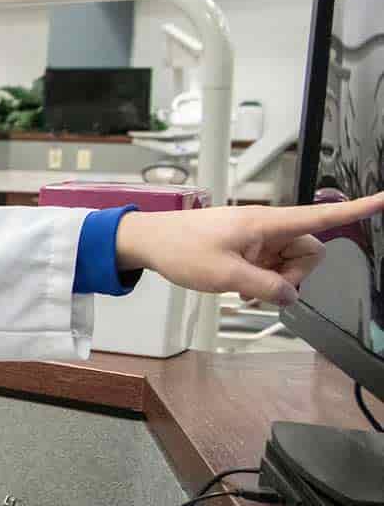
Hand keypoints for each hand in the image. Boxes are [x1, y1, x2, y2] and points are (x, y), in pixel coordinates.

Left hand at [115, 192, 383, 304]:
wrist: (149, 241)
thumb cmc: (181, 248)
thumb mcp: (225, 276)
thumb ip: (264, 287)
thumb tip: (290, 296)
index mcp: (267, 222)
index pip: (321, 216)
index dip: (356, 209)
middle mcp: (267, 226)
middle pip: (308, 250)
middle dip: (294, 275)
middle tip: (263, 290)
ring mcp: (257, 237)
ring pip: (289, 262)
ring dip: (275, 281)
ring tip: (244, 290)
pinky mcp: (247, 247)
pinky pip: (270, 265)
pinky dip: (263, 279)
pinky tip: (241, 288)